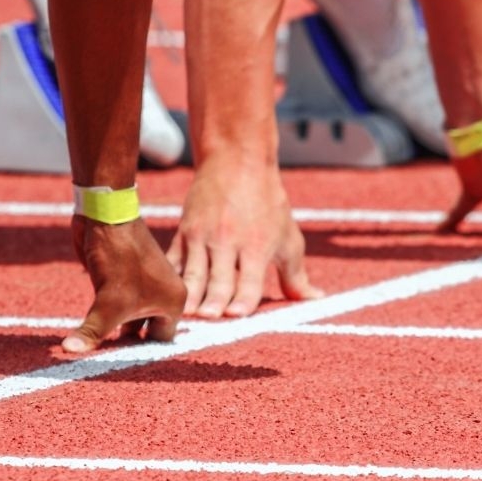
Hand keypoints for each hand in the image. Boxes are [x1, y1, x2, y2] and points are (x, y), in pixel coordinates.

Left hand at [62, 215, 186, 352]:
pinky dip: (105, 320)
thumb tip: (68, 352)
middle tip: (105, 364)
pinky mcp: (125, 280)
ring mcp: (145, 287)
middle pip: (146, 333)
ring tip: (96, 353)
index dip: (141, 354)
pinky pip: (118, 309)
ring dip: (114, 333)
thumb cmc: (118, 256)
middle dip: (127, 346)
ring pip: (130, 321)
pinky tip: (89, 332)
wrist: (105, 215)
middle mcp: (164, 295)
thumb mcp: (107, 301)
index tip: (119, 368)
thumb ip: (93, 331)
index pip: (161, 340)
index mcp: (173, 301)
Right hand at [166, 158, 323, 317]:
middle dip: (213, 300)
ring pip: (193, 271)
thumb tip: (315, 300)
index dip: (244, 299)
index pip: (250, 280)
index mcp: (256, 246)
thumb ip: (297, 274)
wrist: (237, 162)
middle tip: (207, 319)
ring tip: (184, 314)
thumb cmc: (268, 203)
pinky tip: (165, 293)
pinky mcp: (184, 232)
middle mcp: (228, 242)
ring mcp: (203, 236)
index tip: (236, 315)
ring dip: (189, 294)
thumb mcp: (288, 237)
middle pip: (219, 278)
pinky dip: (170, 276)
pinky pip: (174, 258)